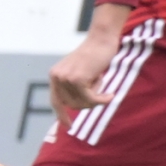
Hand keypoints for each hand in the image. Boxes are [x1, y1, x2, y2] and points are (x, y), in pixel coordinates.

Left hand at [48, 4, 129, 125]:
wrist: (102, 38)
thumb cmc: (95, 55)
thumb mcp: (81, 72)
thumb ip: (75, 87)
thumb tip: (77, 107)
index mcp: (55, 75)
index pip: (55, 101)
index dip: (61, 115)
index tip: (68, 126)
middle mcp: (56, 77)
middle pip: (72, 105)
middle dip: (88, 101)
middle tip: (99, 87)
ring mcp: (65, 78)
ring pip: (82, 103)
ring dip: (96, 95)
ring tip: (99, 79)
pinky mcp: (77, 80)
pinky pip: (91, 99)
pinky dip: (102, 100)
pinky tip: (111, 96)